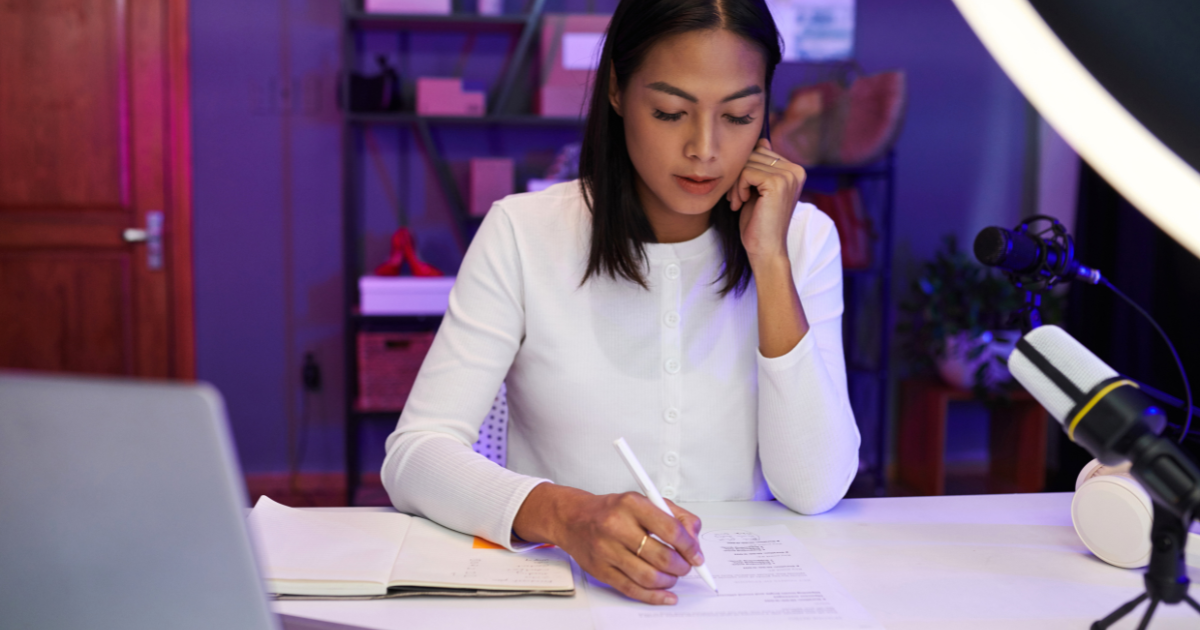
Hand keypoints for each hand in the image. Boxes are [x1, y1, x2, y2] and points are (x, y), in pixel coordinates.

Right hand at [512, 484, 704, 604]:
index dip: (690, 547)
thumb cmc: (611, 510)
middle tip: (686, 566)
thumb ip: (675, 516)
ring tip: (672, 576)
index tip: (696, 555)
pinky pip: (632, 590)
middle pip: (662, 556)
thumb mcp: (644, 501)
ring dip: (669, 581)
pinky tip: (665, 595)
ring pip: (649, 577)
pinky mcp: (601, 571)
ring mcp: (607, 550)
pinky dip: (654, 597)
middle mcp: (617, 526)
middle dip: (681, 566)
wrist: (573, 519)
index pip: (671, 529)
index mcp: (632, 504)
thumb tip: (694, 540)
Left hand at [725, 138, 806, 264]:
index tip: (741, 192)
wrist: (766, 250)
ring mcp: (789, 176)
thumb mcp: (759, 190)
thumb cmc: (759, 223)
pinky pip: (746, 172)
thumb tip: (762, 141)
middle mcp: (796, 170)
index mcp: (794, 170)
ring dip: (736, 183)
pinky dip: (738, 187)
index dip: (745, 170)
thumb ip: (761, 167)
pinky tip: (740, 203)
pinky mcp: (777, 182)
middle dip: (738, 176)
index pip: (761, 152)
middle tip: (736, 198)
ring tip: (737, 201)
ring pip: (748, 162)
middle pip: (753, 155)